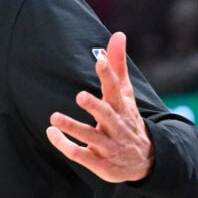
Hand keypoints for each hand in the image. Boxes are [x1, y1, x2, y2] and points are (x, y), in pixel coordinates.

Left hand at [46, 31, 153, 182]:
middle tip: (79, 95)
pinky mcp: (99, 163)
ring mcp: (108, 146)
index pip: (116, 89)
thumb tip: (118, 34)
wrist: (146, 162)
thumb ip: (118, 65)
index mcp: (121, 108)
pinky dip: (65, 145)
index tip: (99, 60)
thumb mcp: (125, 94)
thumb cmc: (128, 119)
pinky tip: (51, 133)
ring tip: (54, 118)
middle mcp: (116, 126)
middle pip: (107, 115)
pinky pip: (80, 155)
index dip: (109, 75)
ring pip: (91, 137)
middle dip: (94, 106)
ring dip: (73, 128)